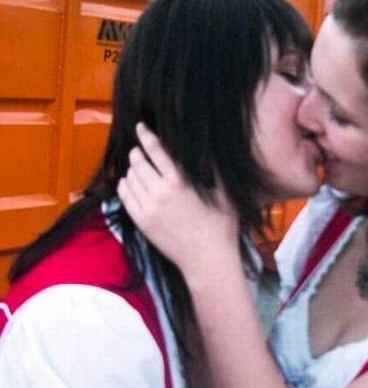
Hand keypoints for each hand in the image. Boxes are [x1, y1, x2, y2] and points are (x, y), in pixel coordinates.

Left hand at [117, 123, 239, 274]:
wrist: (207, 259)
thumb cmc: (221, 227)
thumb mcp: (224, 194)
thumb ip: (214, 170)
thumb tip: (209, 150)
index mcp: (180, 181)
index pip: (156, 151)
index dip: (146, 136)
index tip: (141, 127)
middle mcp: (160, 192)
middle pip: (139, 163)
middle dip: (137, 153)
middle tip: (139, 150)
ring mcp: (148, 208)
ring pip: (130, 179)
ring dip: (131, 169)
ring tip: (136, 167)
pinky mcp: (142, 222)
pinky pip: (125, 197)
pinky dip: (124, 187)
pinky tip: (128, 184)